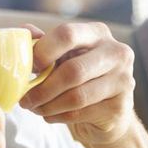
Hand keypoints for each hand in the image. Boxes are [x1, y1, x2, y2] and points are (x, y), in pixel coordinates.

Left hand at [19, 22, 135, 147]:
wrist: (108, 113)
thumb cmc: (80, 78)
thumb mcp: (64, 56)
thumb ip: (45, 43)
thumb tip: (24, 32)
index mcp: (98, 33)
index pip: (67, 34)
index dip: (43, 51)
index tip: (29, 67)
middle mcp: (117, 53)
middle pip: (73, 70)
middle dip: (43, 88)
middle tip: (25, 98)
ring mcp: (123, 80)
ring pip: (76, 96)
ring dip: (48, 105)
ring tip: (34, 107)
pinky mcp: (119, 107)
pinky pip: (80, 113)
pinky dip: (58, 116)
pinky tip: (49, 115)